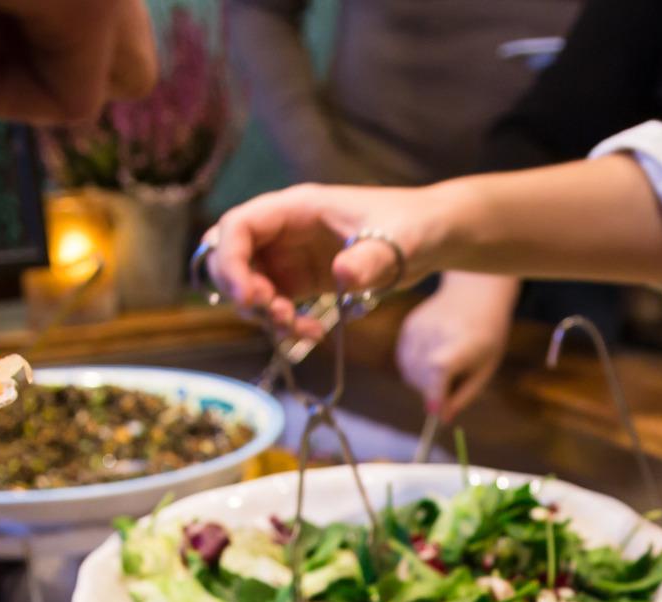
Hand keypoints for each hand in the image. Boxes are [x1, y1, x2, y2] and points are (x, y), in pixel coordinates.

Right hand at [204, 183, 442, 335]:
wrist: (430, 238)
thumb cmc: (412, 224)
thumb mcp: (395, 240)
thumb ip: (369, 258)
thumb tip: (343, 275)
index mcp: (296, 207)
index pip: (238, 226)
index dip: (231, 261)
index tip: (249, 298)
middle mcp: (284, 231)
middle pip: (232, 258)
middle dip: (242, 292)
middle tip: (275, 315)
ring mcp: (289, 257)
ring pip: (250, 287)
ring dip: (263, 315)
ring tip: (299, 329)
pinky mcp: (302, 282)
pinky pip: (275, 305)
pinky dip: (284, 324)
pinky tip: (312, 333)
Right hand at [396, 274, 519, 420]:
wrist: (475, 294)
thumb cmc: (486, 337)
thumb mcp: (485, 369)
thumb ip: (464, 395)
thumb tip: (442, 419)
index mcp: (464, 342)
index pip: (440, 367)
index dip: (435, 392)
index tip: (436, 412)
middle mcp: (437, 332)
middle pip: (422, 377)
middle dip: (432, 393)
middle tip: (452, 386)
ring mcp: (419, 327)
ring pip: (409, 373)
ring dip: (422, 382)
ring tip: (445, 369)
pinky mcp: (408, 326)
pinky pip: (404, 362)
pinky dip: (415, 369)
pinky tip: (432, 357)